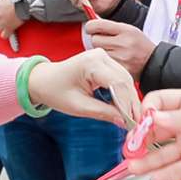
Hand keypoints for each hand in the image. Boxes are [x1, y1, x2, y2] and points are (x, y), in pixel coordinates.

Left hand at [0, 0, 22, 37]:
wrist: (24, 4)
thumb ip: (5, 2)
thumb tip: (7, 3)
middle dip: (0, 21)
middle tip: (7, 19)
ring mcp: (1, 22)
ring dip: (3, 27)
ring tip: (9, 26)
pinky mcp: (8, 28)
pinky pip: (4, 35)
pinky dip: (6, 35)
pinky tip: (9, 33)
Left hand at [25, 49, 141, 126]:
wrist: (44, 80)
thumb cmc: (55, 91)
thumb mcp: (78, 106)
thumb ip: (102, 113)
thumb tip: (124, 121)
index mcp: (91, 63)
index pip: (118, 83)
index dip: (128, 104)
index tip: (133, 122)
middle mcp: (100, 56)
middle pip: (125, 81)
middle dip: (131, 103)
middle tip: (136, 123)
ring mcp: (103, 57)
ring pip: (125, 79)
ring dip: (129, 99)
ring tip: (132, 118)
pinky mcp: (105, 62)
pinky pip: (120, 78)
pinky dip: (123, 93)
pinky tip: (125, 108)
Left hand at [82, 18, 155, 76]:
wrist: (154, 62)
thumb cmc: (140, 46)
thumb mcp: (130, 30)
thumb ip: (111, 28)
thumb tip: (91, 26)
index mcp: (126, 30)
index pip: (97, 25)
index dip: (91, 27)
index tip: (91, 29)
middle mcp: (123, 43)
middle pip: (95, 39)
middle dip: (98, 40)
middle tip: (106, 43)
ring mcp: (120, 58)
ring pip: (97, 52)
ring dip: (101, 52)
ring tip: (112, 52)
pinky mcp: (118, 69)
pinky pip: (103, 63)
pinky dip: (105, 61)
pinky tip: (114, 60)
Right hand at [127, 87, 180, 179]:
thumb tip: (154, 117)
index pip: (159, 103)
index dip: (146, 112)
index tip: (140, 123)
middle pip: (158, 130)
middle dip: (142, 139)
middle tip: (129, 151)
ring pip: (166, 153)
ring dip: (149, 160)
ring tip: (131, 168)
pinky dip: (168, 174)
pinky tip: (154, 177)